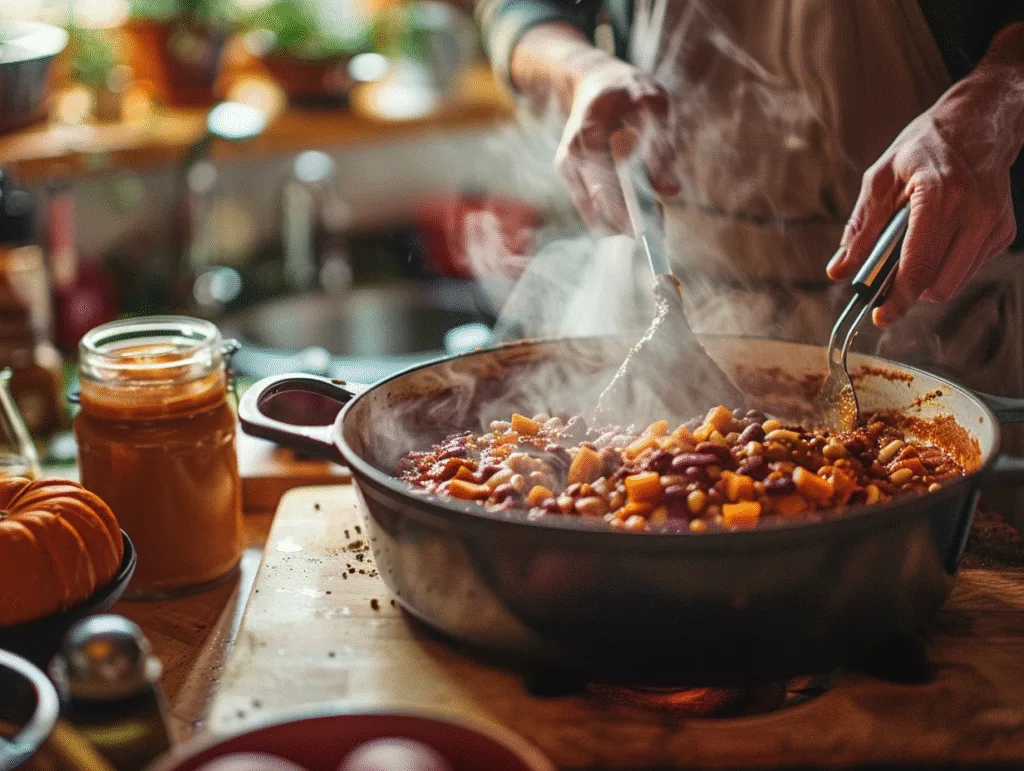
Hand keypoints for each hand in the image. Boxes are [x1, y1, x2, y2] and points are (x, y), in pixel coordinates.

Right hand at [554, 53, 679, 232]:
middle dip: (630, 223)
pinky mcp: (572, 180)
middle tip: (660, 227)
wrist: (593, 80)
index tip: (654, 223)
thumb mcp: (652, 103)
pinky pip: (593, 212)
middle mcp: (570, 158)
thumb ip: (661, 145)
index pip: (606, 184)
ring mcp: (567, 171)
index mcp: (586, 134)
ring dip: (623, 224)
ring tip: (654, 217)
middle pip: (599, 207)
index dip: (629, 209)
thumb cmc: (627, 88)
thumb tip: (672, 191)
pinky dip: (615, 218)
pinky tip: (638, 212)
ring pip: (595, 217)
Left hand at [827, 73, 1019, 325]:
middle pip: (937, 283)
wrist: (979, 124)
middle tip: (886, 280)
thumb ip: (860, 229)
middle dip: (907, 291)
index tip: (880, 316)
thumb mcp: (880, 179)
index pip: (918, 264)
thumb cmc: (924, 147)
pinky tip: (937, 240)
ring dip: (926, 280)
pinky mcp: (1003, 230)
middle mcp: (973, 209)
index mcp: (938, 193)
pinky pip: (967, 269)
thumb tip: (838, 270)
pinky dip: (945, 266)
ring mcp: (993, 221)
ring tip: (910, 252)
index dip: (897, 298)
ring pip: (953, 282)